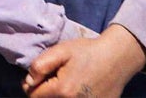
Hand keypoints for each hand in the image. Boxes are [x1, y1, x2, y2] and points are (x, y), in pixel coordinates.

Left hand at [23, 25, 145, 97]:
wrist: (117, 58)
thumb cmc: (87, 52)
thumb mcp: (60, 51)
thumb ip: (40, 66)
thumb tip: (28, 81)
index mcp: (62, 91)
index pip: (33, 96)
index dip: (31, 85)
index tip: (38, 76)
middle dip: (44, 92)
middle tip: (51, 79)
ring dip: (57, 96)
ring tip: (64, 83)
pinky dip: (71, 97)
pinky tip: (77, 89)